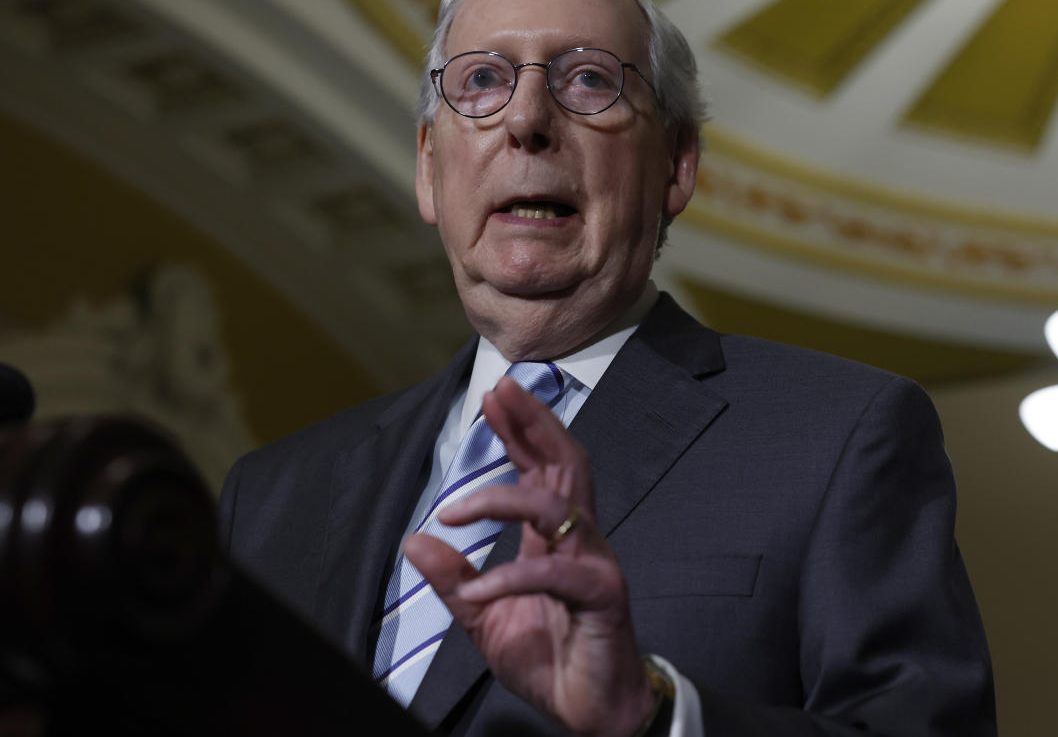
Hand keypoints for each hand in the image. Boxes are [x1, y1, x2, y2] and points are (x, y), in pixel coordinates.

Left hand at [403, 375, 654, 736]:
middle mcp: (578, 541)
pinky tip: (477, 588)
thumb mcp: (484, 618)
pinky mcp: (601, 596)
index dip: (520, 430)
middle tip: (502, 392)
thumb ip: (455, 580)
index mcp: (553, 540)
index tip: (494, 396)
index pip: (540, 469)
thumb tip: (415, 541)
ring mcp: (594, 564)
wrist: (590, 711)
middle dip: (533, 424)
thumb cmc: (549, 660)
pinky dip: (511, 577)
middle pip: (564, 464)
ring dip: (502, 500)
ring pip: (557, 507)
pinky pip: (555, 574)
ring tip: (455, 511)